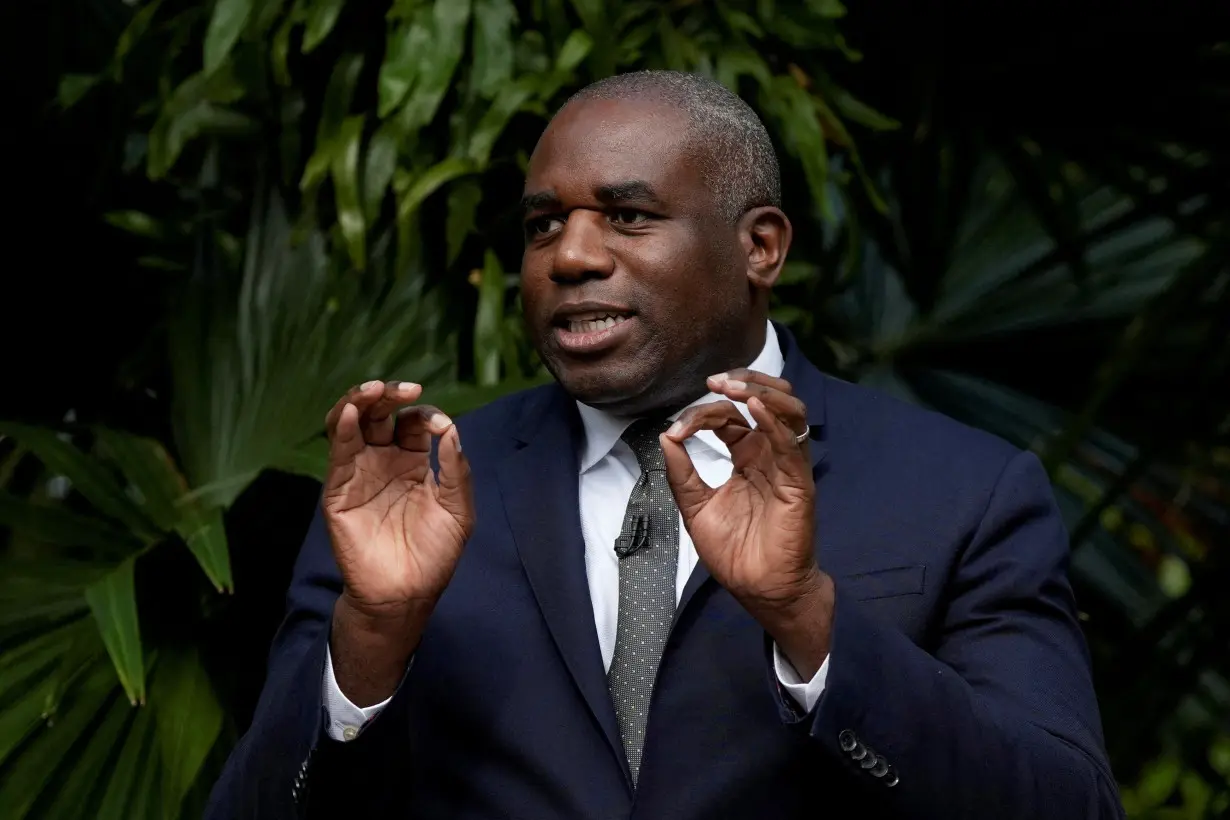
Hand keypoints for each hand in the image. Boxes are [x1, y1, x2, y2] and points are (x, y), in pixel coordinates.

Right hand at [323, 380, 473, 617]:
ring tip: (374, 389)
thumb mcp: (457, 509)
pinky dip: (342, 428)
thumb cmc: (434, 555)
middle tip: (406, 388)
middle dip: (390, 395)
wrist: (407, 594)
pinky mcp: (339, 491)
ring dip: (359, 401)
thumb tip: (451, 429)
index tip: (441, 426)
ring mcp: (358, 473)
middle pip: (379, 414)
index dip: (426, 415)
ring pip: (351, 424)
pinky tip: (351, 412)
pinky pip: (338, 453)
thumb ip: (455, 470)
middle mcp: (382, 461)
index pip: (413, 423)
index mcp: (411, 462)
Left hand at [661, 369, 832, 676]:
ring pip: (788, 411)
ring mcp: (787, 466)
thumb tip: (665, 436)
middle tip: (714, 382)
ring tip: (735, 388)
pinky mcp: (798, 483)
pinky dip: (775, 421)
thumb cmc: (734, 553)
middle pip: (765, 401)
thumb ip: (681, 472)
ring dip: (761, 393)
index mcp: (747, 457)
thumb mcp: (695, 506)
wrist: (758, 589)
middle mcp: (769, 455)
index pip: (730, 417)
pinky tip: (755, 409)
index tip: (676, 431)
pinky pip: (792, 444)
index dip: (703, 414)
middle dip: (742, 383)